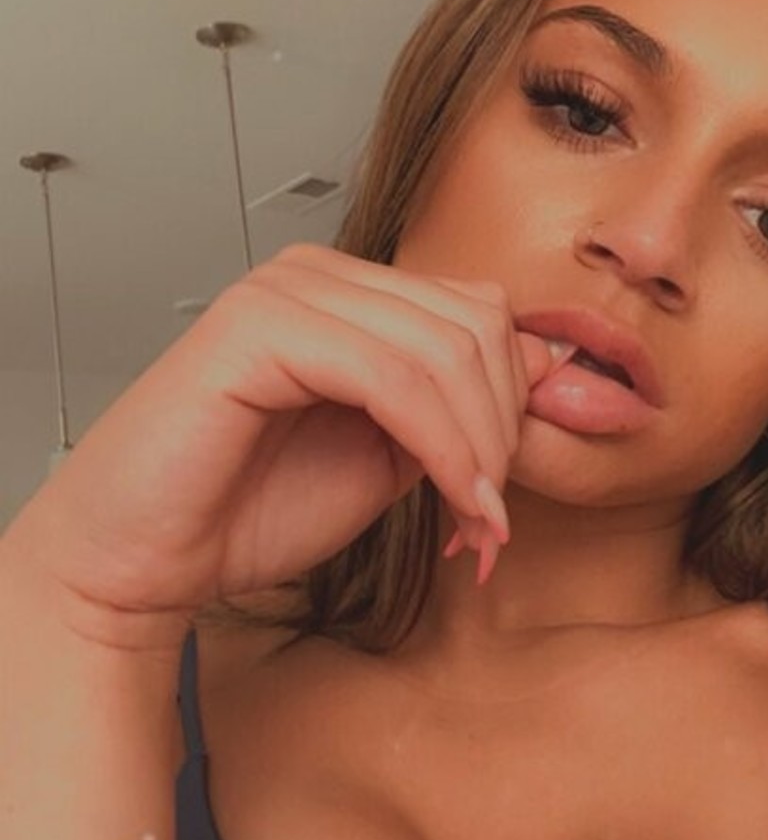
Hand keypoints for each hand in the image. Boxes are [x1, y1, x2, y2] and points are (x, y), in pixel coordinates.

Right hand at [2, 244, 565, 644]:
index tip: (503, 500)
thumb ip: (456, 412)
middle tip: (491, 520)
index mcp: (346, 293)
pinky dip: (442, 446)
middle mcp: (316, 275)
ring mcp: (284, 291)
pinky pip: (392, 376)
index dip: (513, 404)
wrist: (143, 564)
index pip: (479, 312)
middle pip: (475, 323)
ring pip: (444, 348)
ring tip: (473, 523)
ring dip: (479, 449)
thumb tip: (554, 372)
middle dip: (503, 431)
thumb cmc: (247, 512)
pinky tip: (450, 502)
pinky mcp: (258, 327)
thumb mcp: (391, 457)